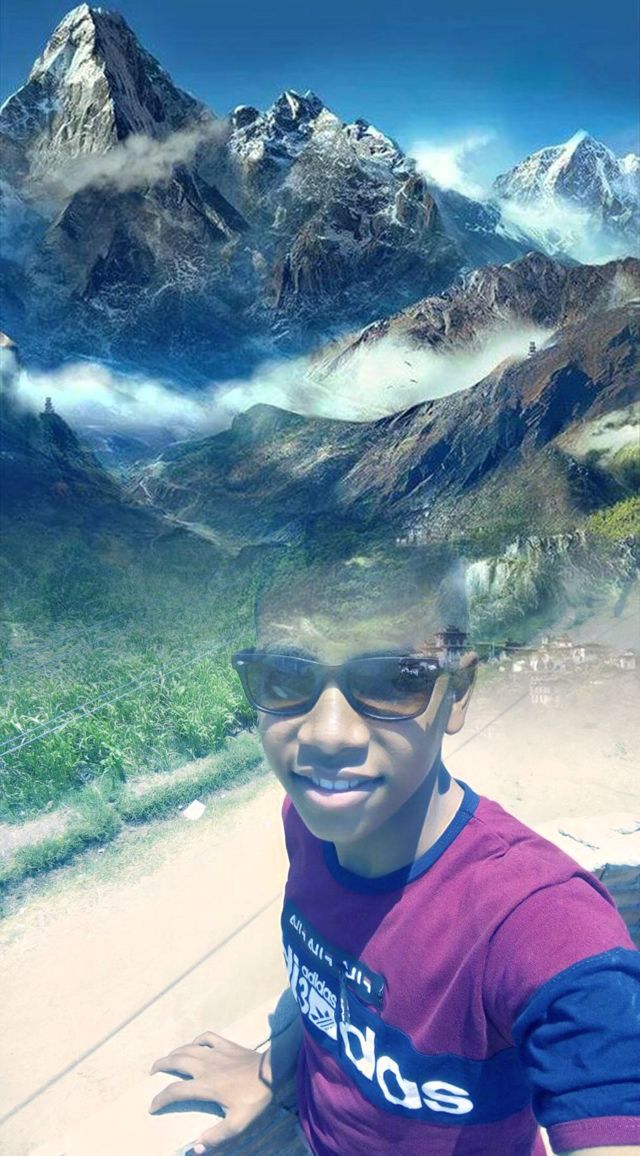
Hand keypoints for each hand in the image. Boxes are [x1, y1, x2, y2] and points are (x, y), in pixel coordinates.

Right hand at [149, 1030, 273, 1151]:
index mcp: (205, 1086)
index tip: (152, 1106)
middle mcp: (205, 1066)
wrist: (272, 1070)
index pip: (175, 1091)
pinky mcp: (226, 1044)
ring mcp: (215, 1052)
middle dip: (160, 1066)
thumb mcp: (237, 1123)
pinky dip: (197, 1040)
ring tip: (167, 1059)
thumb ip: (216, 1136)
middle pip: (176, 1061)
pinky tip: (195, 1045)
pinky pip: (206, 1037)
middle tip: (152, 1073)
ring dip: (174, 1052)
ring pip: (187, 1048)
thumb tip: (196, 1147)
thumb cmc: (255, 1097)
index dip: (160, 1099)